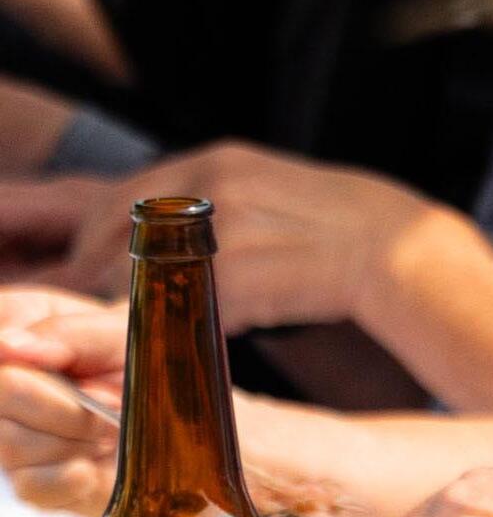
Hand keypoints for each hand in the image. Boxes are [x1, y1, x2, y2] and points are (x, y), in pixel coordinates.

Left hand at [0, 143, 426, 330]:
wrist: (405, 249)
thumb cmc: (339, 232)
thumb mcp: (268, 195)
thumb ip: (210, 209)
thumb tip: (155, 243)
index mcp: (216, 161)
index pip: (118, 196)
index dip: (83, 238)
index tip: (66, 274)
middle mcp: (212, 184)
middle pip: (110, 230)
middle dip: (82, 276)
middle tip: (64, 315)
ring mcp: (225, 227)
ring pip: (135, 275)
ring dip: (111, 312)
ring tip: (97, 341)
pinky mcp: (243, 274)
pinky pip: (175, 312)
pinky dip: (153, 335)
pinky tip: (151, 354)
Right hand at [0, 284, 127, 514]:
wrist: (180, 407)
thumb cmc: (147, 359)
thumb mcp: (121, 333)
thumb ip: (67, 333)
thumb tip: (9, 345)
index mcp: (16, 327)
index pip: (2, 348)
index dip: (35, 363)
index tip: (80, 370)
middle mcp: (3, 385)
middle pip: (3, 397)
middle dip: (69, 407)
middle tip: (112, 402)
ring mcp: (11, 436)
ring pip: (13, 445)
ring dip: (79, 438)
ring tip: (111, 427)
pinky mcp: (31, 482)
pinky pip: (31, 486)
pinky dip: (74, 476)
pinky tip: (97, 460)